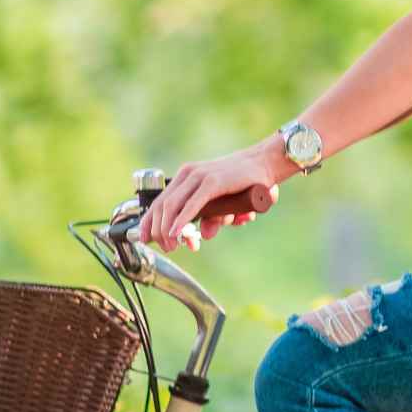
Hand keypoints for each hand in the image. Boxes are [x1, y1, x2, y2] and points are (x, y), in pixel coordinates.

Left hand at [138, 139, 284, 253]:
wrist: (265, 163)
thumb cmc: (245, 181)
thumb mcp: (223, 202)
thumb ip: (213, 217)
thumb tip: (206, 235)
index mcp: (186, 176)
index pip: (159, 201)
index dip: (149, 222)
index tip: (145, 239)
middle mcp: (188, 174)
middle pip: (161, 206)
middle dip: (158, 231)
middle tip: (167, 248)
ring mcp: (199, 177)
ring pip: (172, 207)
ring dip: (168, 230)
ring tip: (173, 245)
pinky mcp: (212, 183)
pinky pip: (191, 205)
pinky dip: (181, 221)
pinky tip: (176, 233)